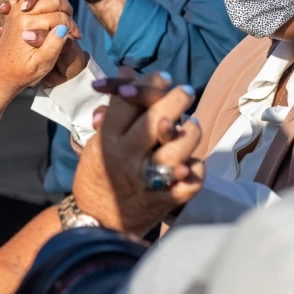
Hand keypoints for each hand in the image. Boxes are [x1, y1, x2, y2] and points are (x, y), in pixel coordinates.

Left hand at [0, 0, 80, 94]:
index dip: (72, 27)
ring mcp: (16, 10)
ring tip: (58, 14)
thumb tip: (63, 27)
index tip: (77, 38)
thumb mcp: (41, 65)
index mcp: (29, 26)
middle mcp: (21, 14)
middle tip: (71, 27)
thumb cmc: (22, 72)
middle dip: (66, 11)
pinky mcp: (14, 11)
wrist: (0, 74)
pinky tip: (38, 5)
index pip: (60, 17)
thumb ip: (53, 46)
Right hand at [72, 69, 204, 234]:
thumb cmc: (100, 174)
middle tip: (186, 91)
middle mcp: (127, 158)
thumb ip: (116, 108)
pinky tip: (190, 161)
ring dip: (190, 133)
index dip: (149, 84)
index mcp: (108, 140)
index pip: (128, 102)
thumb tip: (129, 72)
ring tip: (192, 125)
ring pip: (179, 149)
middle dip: (176, 100)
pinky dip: (195, 169)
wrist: (99, 222)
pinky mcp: (165, 200)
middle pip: (157, 121)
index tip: (163, 78)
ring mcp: (148, 179)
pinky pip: (191, 180)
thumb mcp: (98, 140)